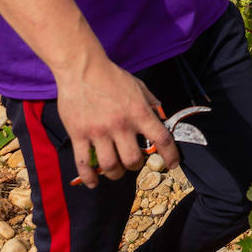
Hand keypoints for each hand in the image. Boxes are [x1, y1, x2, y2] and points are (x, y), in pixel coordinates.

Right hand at [57, 56, 177, 187]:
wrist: (82, 69)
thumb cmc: (112, 77)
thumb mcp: (139, 87)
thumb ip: (151, 104)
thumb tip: (161, 117)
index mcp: (139, 113)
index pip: (161, 139)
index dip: (170, 155)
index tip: (172, 164)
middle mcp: (120, 125)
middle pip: (133, 160)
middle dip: (136, 166)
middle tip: (133, 162)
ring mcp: (98, 132)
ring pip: (110, 166)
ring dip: (115, 173)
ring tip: (116, 170)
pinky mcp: (79, 135)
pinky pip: (84, 163)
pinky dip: (89, 177)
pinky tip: (93, 182)